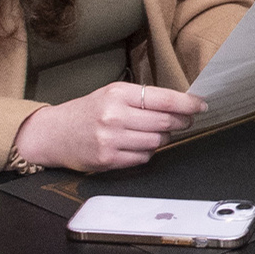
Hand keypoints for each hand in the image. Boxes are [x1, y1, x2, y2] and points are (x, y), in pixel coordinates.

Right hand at [11, 81, 207, 171]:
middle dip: (181, 122)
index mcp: (117, 94)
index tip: (201, 106)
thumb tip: (180, 105)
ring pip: (156, 142)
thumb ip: (141, 99)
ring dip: (162, 138)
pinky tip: (136, 146)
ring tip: (153, 132)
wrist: (53, 133)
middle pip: (164, 122)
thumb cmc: (87, 112)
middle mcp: (114, 115)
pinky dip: (146, 153)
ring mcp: (111, 139)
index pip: (163, 99)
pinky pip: (143, 158)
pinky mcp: (108, 160)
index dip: (187, 104)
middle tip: (185, 121)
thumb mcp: (110, 95)